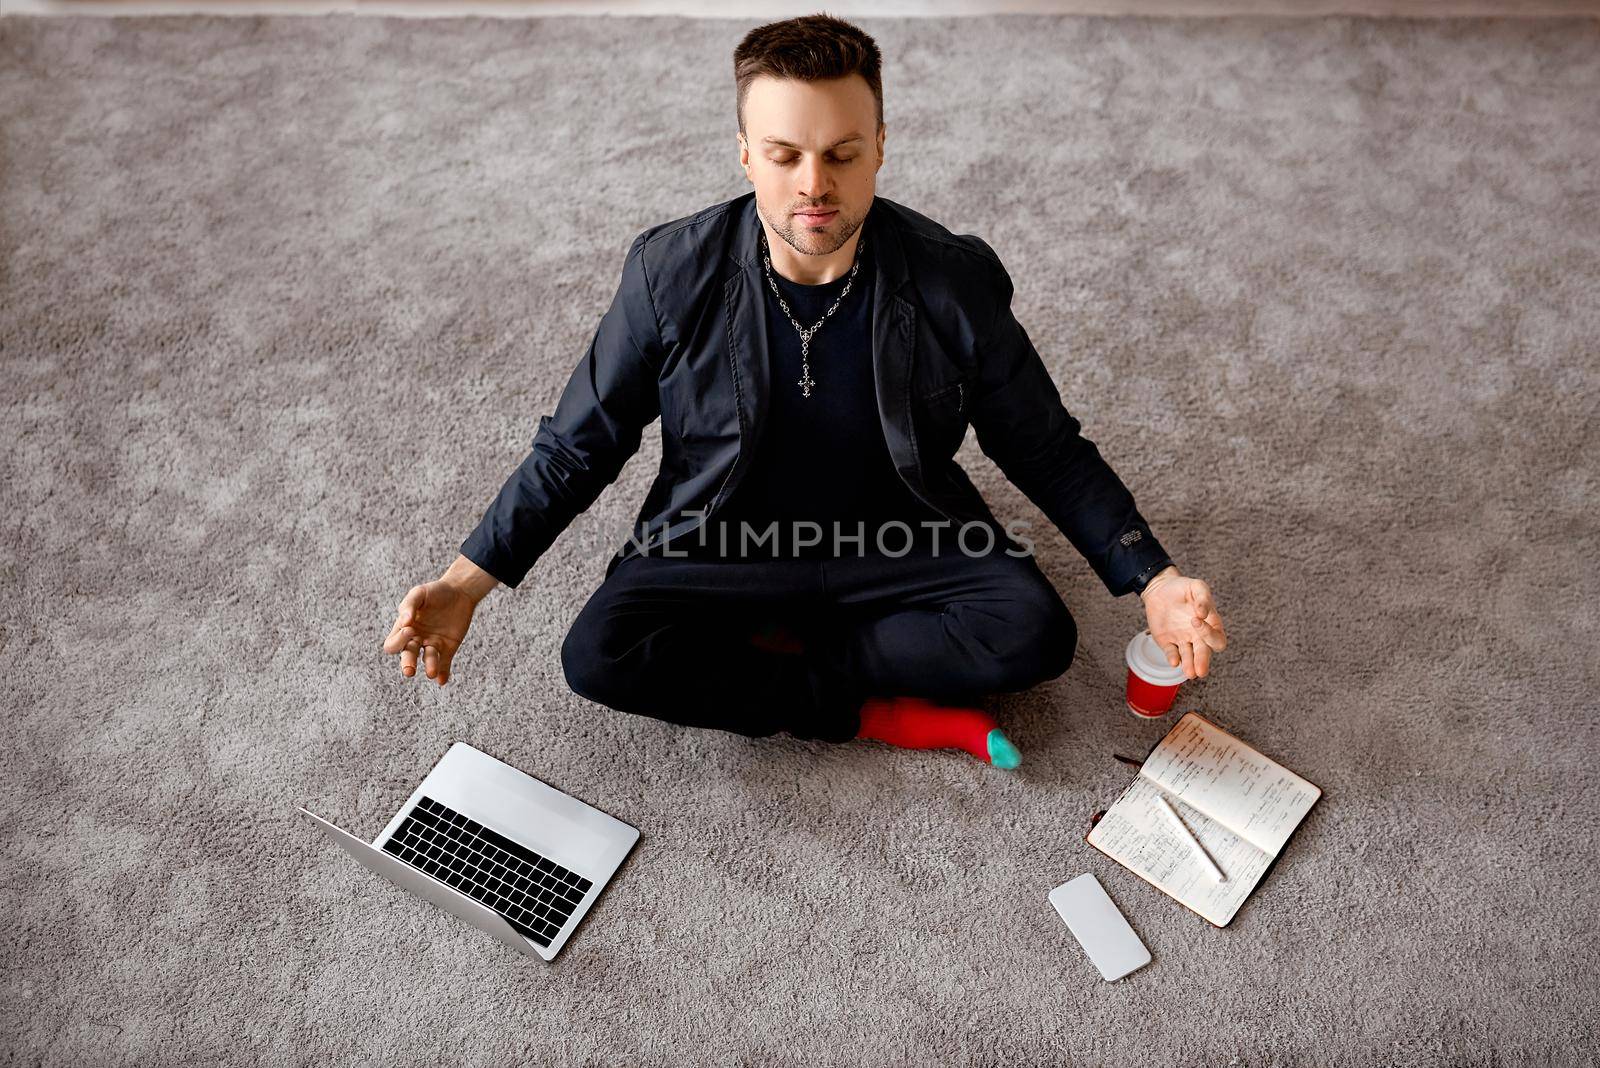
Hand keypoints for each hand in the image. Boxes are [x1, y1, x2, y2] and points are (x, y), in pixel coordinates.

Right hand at [382, 556, 497, 684]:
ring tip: (431, 672)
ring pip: (428, 661)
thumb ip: (409, 605)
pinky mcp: (448, 648)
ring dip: (429, 667)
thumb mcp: (419, 593)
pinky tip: (442, 680)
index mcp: (404, 629)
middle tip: (409, 671)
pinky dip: (443, 673)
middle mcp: (416, 640)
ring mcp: (432, 645)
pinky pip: (444, 664)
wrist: (459, 591)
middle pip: (407, 656)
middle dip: (407, 663)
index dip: (398, 640)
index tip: (410, 629)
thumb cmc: (435, 591)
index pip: (393, 643)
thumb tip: (405, 621)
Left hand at [1140, 567, 1226, 678]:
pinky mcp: (1167, 643)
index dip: (1208, 633)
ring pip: (1189, 658)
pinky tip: (1174, 661)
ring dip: (1189, 666)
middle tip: (1200, 670)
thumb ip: (1203, 598)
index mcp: (1210, 625)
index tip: (1195, 620)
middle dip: (1203, 662)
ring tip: (1190, 673)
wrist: (1160, 589)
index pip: (1216, 637)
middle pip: (1204, 653)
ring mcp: (1183, 641)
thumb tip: (1204, 614)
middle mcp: (1198, 637)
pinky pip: (1172, 654)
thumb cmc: (1183, 588)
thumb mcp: (1197, 587)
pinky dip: (1173, 658)